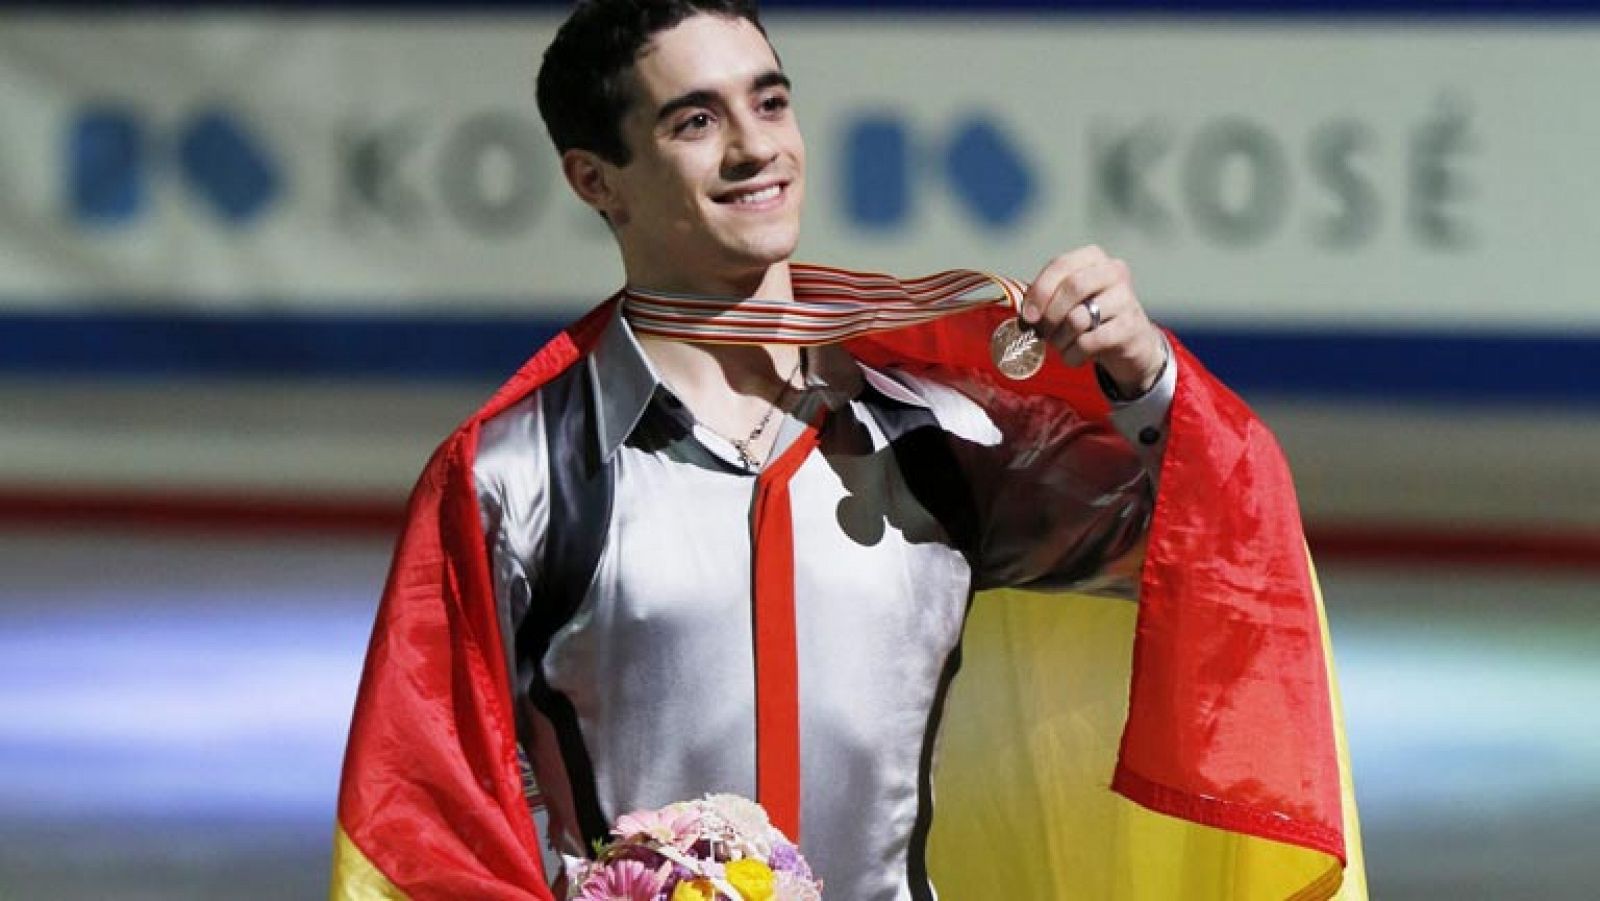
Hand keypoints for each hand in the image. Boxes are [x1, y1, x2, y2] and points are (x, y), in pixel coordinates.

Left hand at [1020, 245, 1165, 396]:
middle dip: (1050, 315)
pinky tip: (1075, 355)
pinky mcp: (1130, 328)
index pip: (1061, 265)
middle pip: (1072, 287)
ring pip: (1078, 318)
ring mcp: (1126, 299)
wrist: (1131, 342)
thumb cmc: (1091, 317)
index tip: (1027, 316)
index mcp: (1094, 258)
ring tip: (1061, 344)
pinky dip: (1074, 354)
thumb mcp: (1069, 301)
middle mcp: (1114, 272)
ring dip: (1060, 338)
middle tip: (1043, 333)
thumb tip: (1025, 315)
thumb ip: (1046, 299)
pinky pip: (1089, 342)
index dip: (1039, 291)